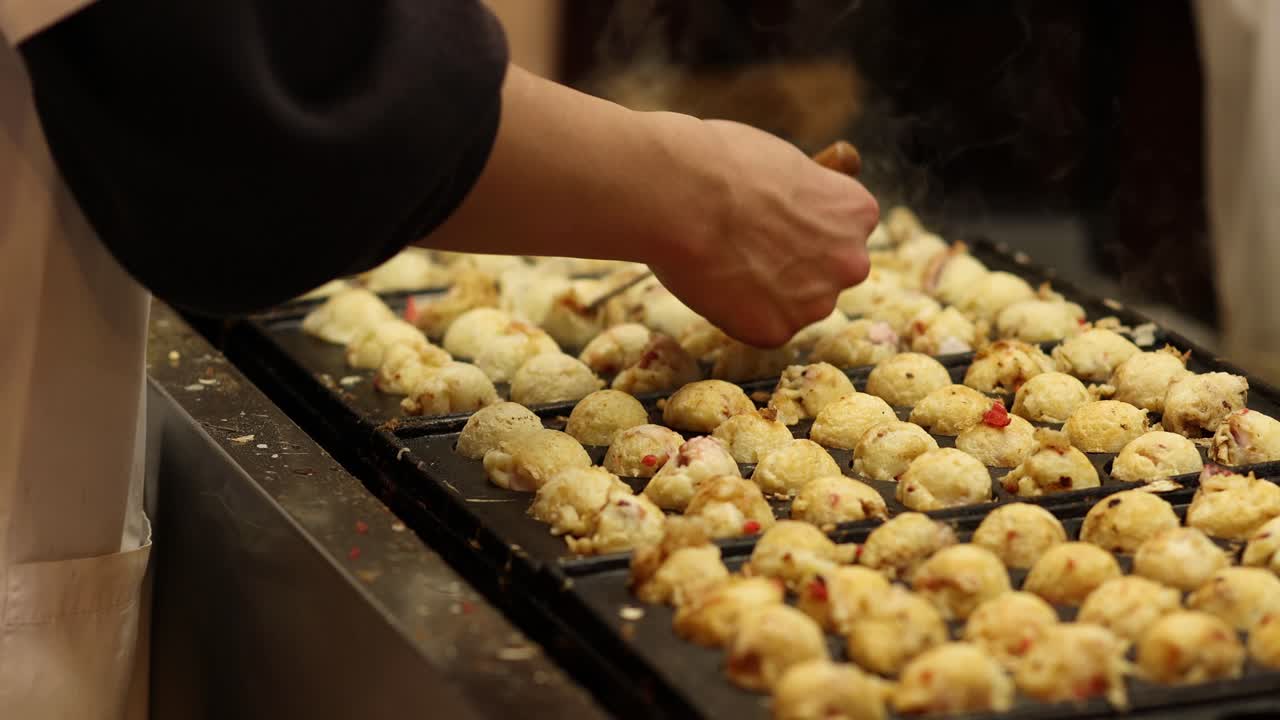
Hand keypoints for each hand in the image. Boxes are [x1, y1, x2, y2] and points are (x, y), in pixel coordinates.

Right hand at [647, 119, 877, 346]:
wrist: (678, 193)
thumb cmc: (721, 164)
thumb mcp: (785, 163)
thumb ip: (805, 198)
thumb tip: (798, 212)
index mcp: (858, 213)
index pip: (842, 233)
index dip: (803, 228)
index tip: (773, 221)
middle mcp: (851, 262)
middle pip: (825, 274)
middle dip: (794, 267)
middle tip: (748, 248)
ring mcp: (816, 302)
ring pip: (793, 306)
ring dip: (767, 294)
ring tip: (724, 263)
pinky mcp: (776, 332)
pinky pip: (758, 327)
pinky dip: (737, 313)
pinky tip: (713, 283)